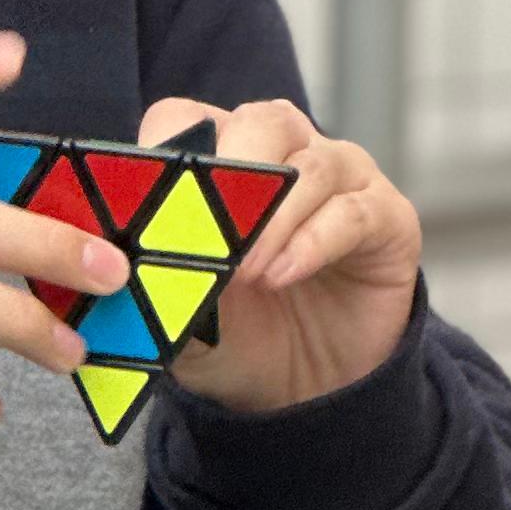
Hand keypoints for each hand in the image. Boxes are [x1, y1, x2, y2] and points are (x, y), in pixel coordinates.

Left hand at [138, 95, 421, 414]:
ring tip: (246, 273)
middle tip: (206, 233)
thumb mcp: (178, 315)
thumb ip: (152, 282)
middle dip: (231, 174)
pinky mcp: (388, 217)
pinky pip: (355, 212)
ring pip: (312, 165)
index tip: (145, 195)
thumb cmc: (237, 336)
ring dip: (273, 219)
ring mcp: (344, 180)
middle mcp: (290, 153)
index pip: (190, 118)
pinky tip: (283, 277)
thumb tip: (122, 258)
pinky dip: (313, 242)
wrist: (305, 391)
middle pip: (263, 122)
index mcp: (227, 158)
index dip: (167, 147)